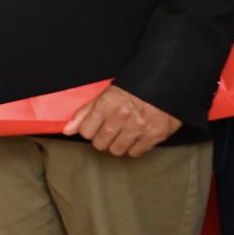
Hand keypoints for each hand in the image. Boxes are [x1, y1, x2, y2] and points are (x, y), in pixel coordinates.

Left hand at [63, 84, 180, 156]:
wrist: (166, 82)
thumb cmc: (134, 88)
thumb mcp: (106, 94)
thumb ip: (85, 112)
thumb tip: (67, 130)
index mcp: (107, 103)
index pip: (85, 131)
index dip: (89, 130)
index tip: (95, 126)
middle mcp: (122, 116)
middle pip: (100, 143)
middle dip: (102, 138)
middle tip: (110, 130)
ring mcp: (139, 126)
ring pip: (116, 150)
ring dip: (117, 144)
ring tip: (123, 133)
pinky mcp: (155, 135)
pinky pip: (136, 152)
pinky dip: (134, 147)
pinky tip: (136, 137)